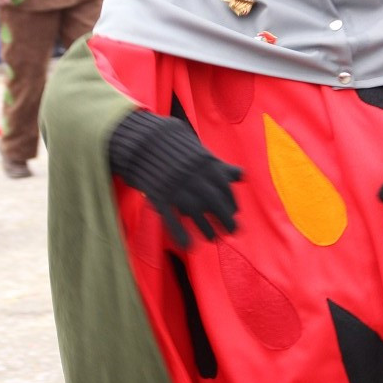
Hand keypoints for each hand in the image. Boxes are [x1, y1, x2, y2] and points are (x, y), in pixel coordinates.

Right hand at [109, 110, 241, 248]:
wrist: (139, 138)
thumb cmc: (171, 141)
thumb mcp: (197, 148)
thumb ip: (220, 165)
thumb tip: (242, 175)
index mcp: (204, 162)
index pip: (224, 186)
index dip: (231, 201)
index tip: (234, 212)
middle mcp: (193, 175)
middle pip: (214, 202)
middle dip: (225, 219)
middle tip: (231, 231)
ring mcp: (175, 186)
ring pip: (194, 212)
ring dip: (205, 228)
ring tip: (212, 238)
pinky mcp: (158, 195)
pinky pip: (170, 217)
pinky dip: (179, 233)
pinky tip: (188, 245)